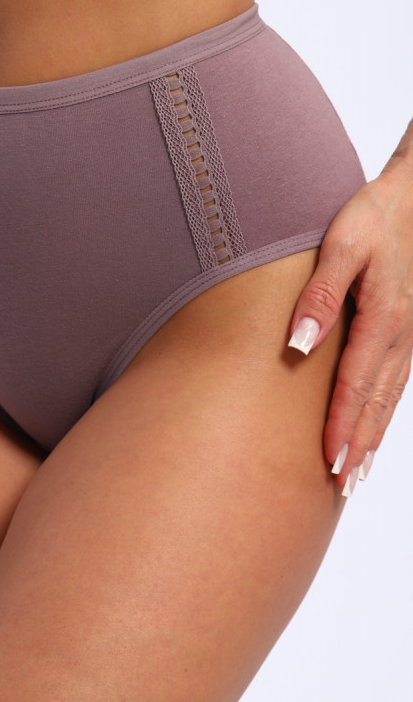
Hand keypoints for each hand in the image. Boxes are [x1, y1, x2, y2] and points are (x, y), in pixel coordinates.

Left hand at [288, 165, 412, 496]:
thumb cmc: (372, 216)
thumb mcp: (341, 245)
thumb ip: (318, 295)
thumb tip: (298, 344)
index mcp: (382, 318)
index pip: (356, 385)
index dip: (342, 426)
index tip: (329, 462)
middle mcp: (400, 334)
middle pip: (376, 402)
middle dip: (358, 445)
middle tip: (341, 486)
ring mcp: (408, 335)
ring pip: (389, 398)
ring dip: (372, 437)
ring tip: (355, 473)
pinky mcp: (406, 331)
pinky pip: (396, 383)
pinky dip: (384, 413)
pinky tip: (373, 429)